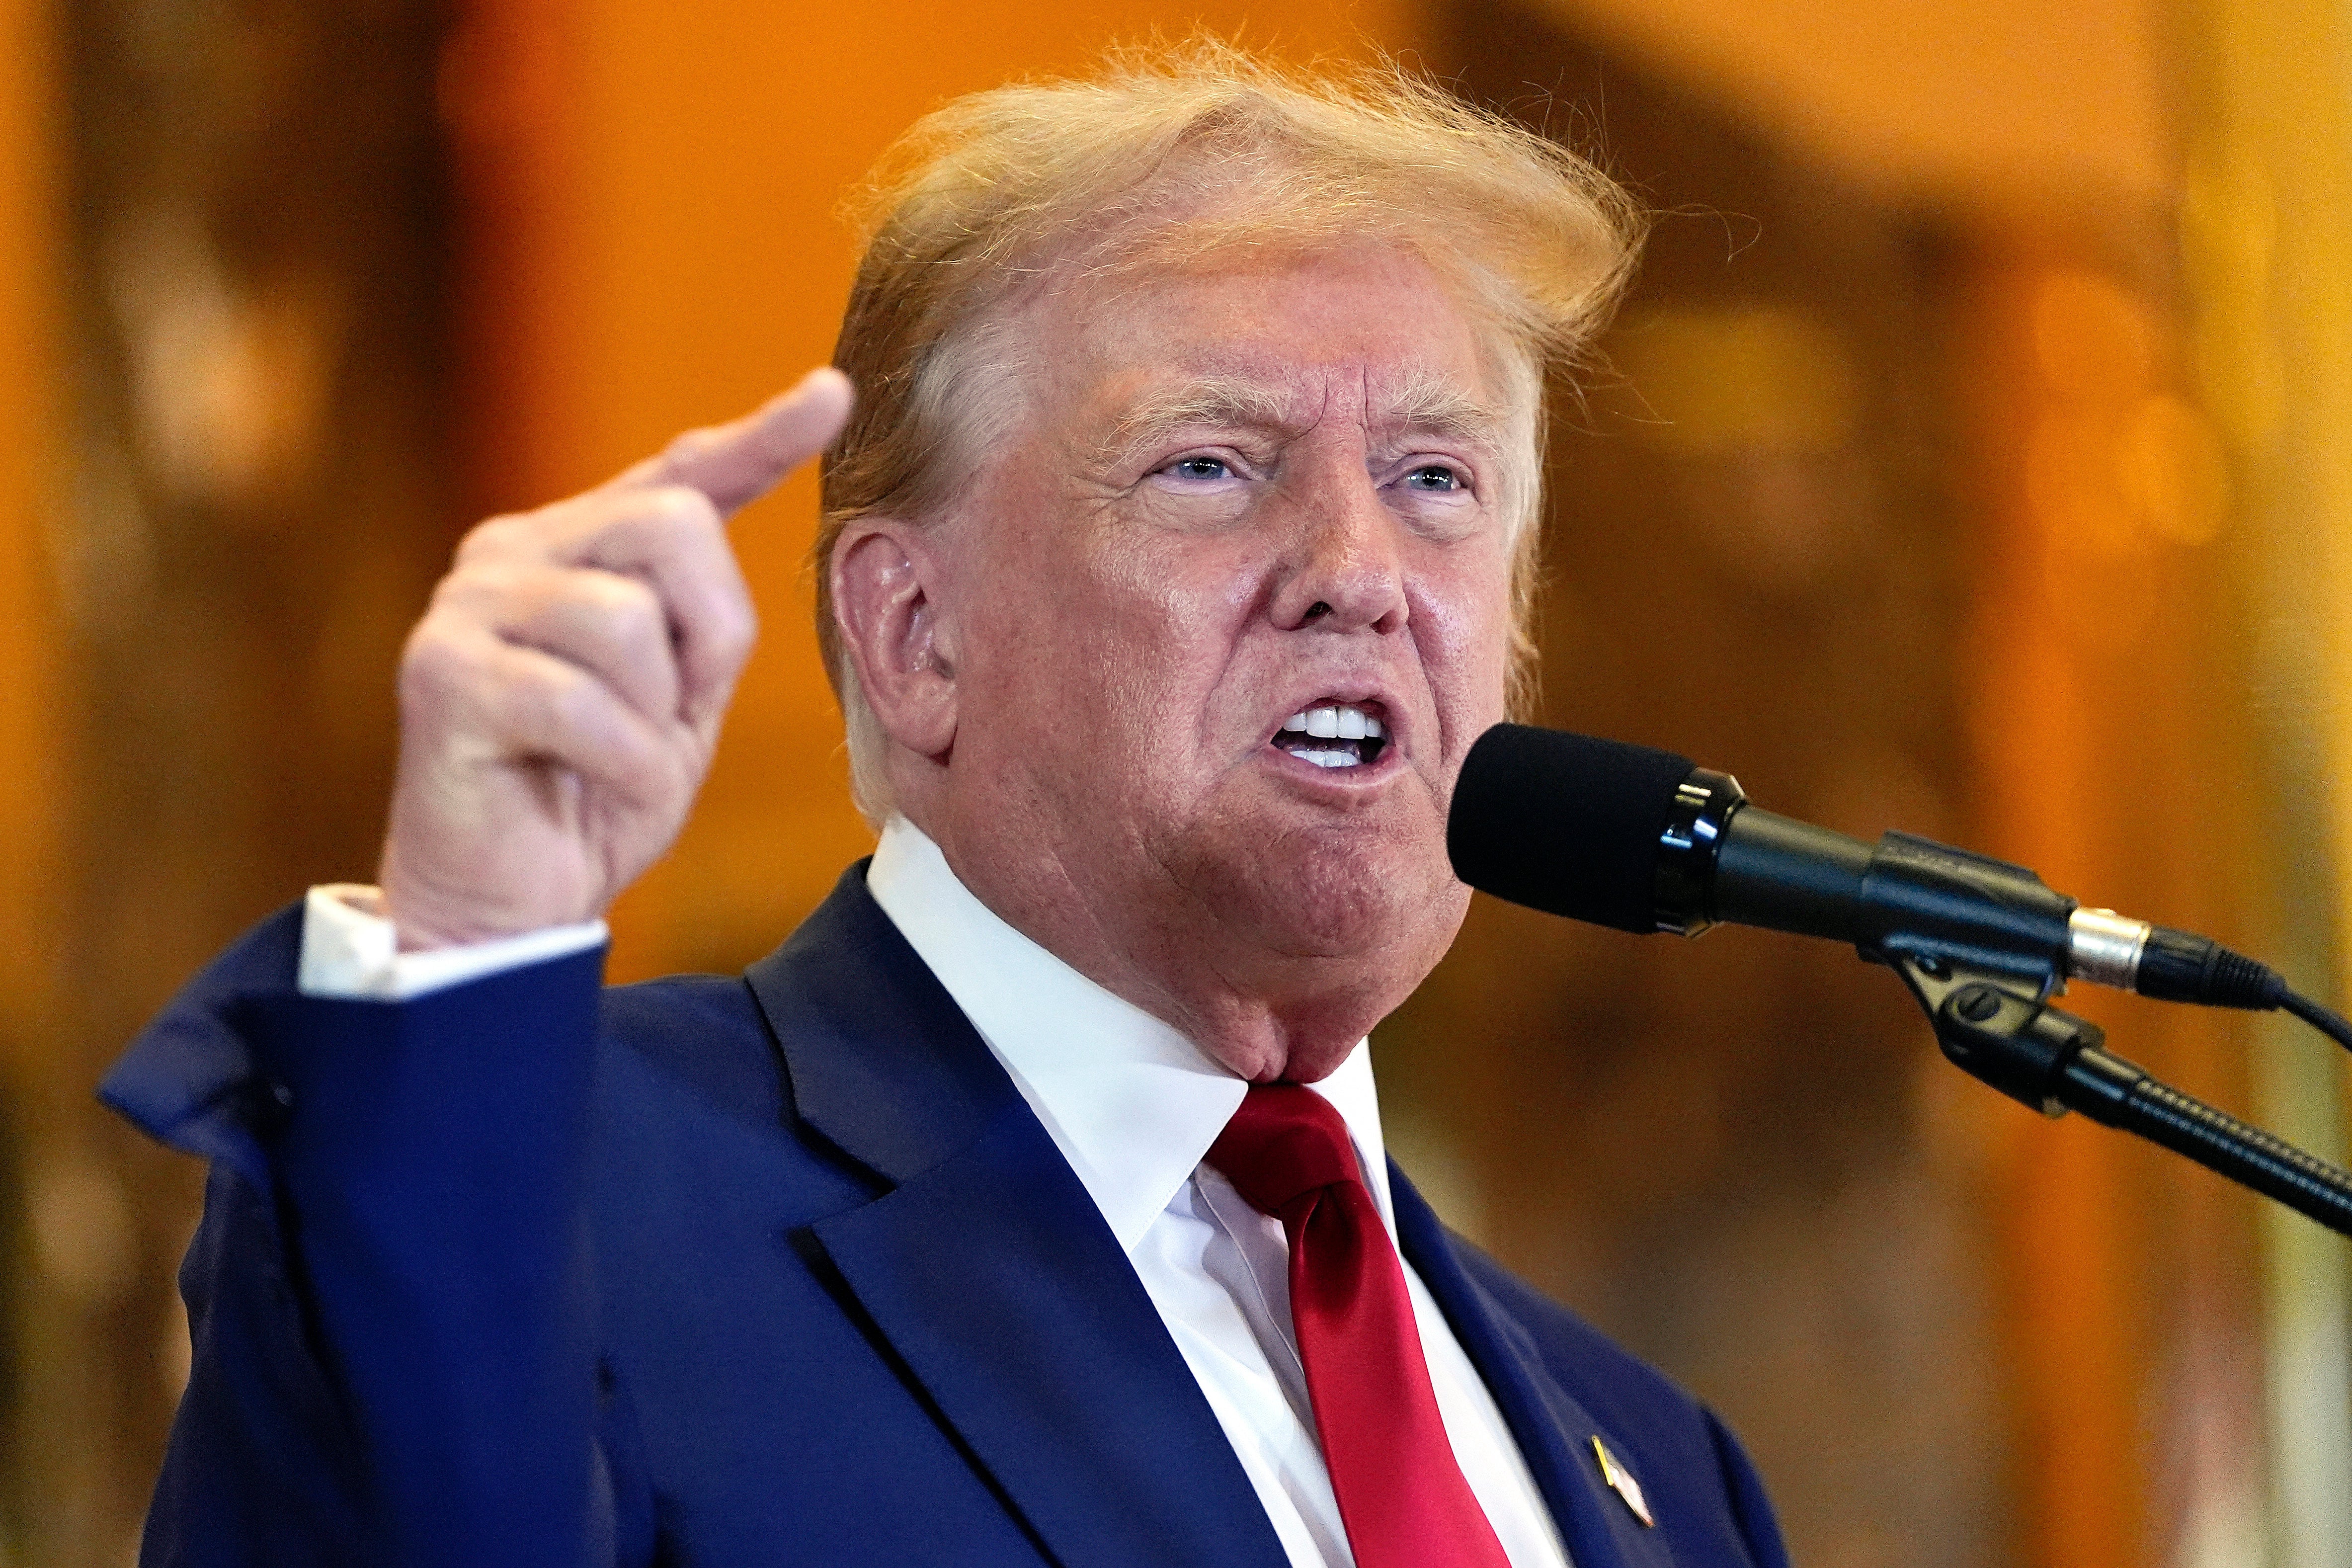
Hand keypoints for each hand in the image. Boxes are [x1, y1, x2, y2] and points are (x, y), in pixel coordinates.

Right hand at [377, 369, 854, 948]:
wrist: (512, 901)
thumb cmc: (597, 795)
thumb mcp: (681, 697)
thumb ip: (704, 615)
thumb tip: (725, 511)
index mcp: (578, 547)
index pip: (681, 474)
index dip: (762, 435)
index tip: (833, 393)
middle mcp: (515, 551)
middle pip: (675, 524)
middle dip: (710, 633)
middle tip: (677, 713)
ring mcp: (469, 605)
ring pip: (626, 618)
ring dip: (653, 712)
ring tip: (616, 757)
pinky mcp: (441, 674)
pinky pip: (581, 700)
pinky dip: (618, 762)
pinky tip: (592, 787)